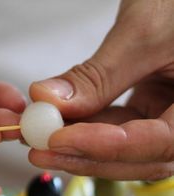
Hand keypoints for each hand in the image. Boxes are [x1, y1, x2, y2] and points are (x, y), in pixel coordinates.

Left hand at [28, 0, 173, 179]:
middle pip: (139, 156)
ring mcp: (169, 115)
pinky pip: (117, 125)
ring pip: (124, 145)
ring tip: (39, 135)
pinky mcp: (149, 105)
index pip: (159, 143)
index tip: (58, 139)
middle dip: (84, 154)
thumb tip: (47, 100)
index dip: (105, 146)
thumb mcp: (142, 35)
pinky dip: (85, 126)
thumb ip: (96, 75)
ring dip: (79, 143)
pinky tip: (55, 122)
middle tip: (40, 150)